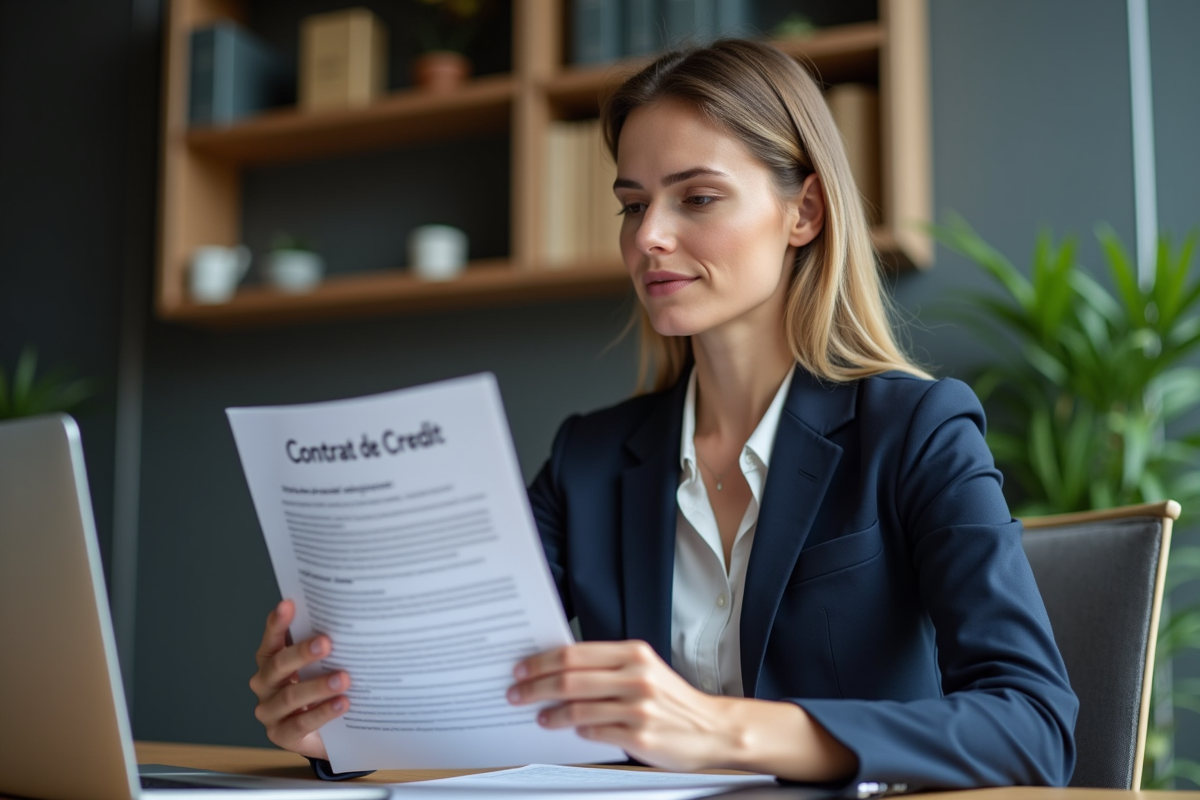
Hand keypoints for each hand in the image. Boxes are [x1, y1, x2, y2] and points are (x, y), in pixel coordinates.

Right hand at [248, 599, 348, 759]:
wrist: (328, 733)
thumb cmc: (323, 690)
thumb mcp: (322, 666)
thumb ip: (326, 648)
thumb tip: (350, 621)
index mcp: (271, 660)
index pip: (272, 639)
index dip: (278, 622)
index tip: (288, 604)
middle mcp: (265, 684)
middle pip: (279, 665)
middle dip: (302, 652)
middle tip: (327, 643)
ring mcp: (270, 711)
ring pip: (291, 696)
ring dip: (318, 686)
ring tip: (343, 679)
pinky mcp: (281, 734)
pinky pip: (301, 723)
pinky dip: (323, 712)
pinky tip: (342, 703)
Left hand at [507, 640, 737, 771]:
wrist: (712, 728)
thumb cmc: (672, 700)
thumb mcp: (645, 669)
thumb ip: (608, 667)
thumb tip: (559, 670)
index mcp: (634, 654)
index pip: (574, 654)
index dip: (541, 661)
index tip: (521, 668)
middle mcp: (635, 677)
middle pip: (569, 679)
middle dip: (535, 687)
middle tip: (517, 693)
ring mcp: (638, 708)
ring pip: (578, 709)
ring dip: (551, 714)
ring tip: (540, 717)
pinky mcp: (640, 737)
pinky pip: (596, 733)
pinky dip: (578, 732)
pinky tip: (570, 731)